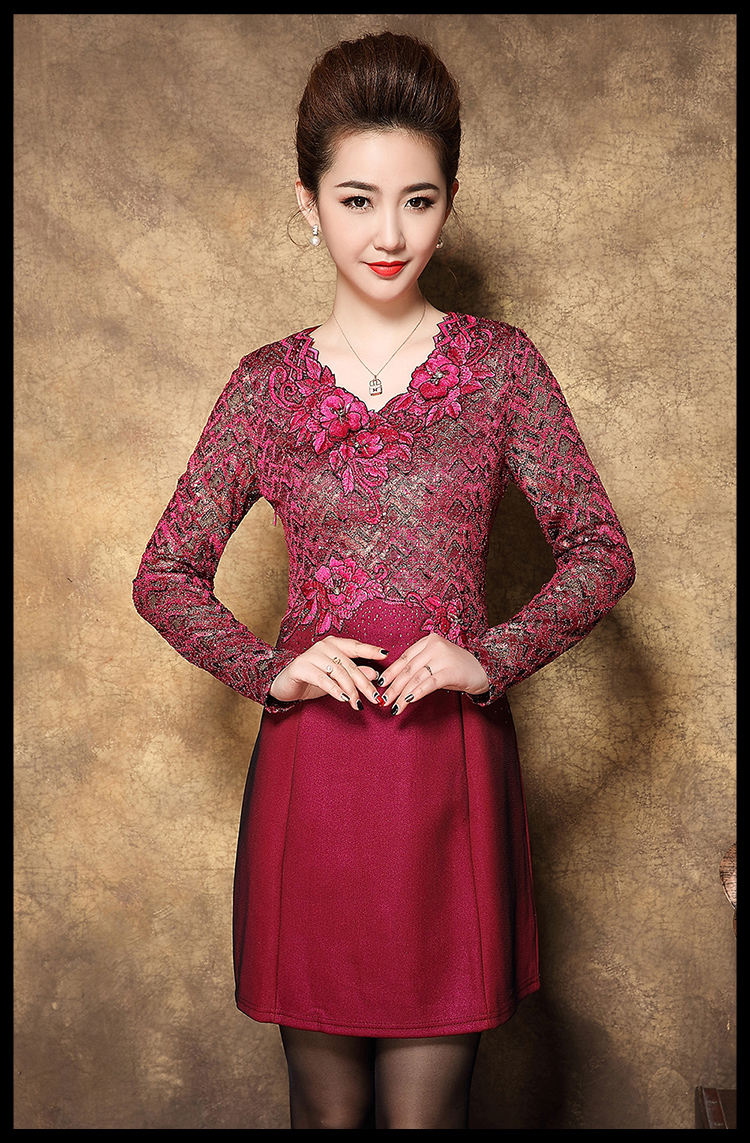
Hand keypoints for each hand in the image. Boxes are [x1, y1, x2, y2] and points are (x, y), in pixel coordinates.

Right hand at [269, 637, 388, 709]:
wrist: (285, 685)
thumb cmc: (313, 679)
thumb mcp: (337, 678)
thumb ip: (355, 673)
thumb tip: (375, 674)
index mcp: (334, 644)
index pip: (356, 646)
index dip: (371, 650)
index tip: (386, 655)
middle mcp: (324, 646)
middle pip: (350, 665)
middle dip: (364, 683)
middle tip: (375, 698)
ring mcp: (311, 655)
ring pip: (338, 673)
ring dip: (350, 691)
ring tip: (358, 704)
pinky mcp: (301, 667)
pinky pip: (323, 680)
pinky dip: (335, 690)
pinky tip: (343, 699)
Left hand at [376, 632, 489, 714]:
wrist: (485, 669)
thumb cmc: (458, 668)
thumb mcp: (437, 662)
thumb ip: (419, 666)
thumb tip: (395, 682)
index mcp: (428, 641)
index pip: (405, 658)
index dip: (391, 672)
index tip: (380, 684)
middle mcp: (434, 646)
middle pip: (408, 669)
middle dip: (394, 686)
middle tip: (384, 699)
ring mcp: (443, 657)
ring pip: (416, 678)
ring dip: (402, 694)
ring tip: (394, 706)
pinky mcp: (450, 671)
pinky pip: (429, 683)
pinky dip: (417, 693)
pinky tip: (409, 701)